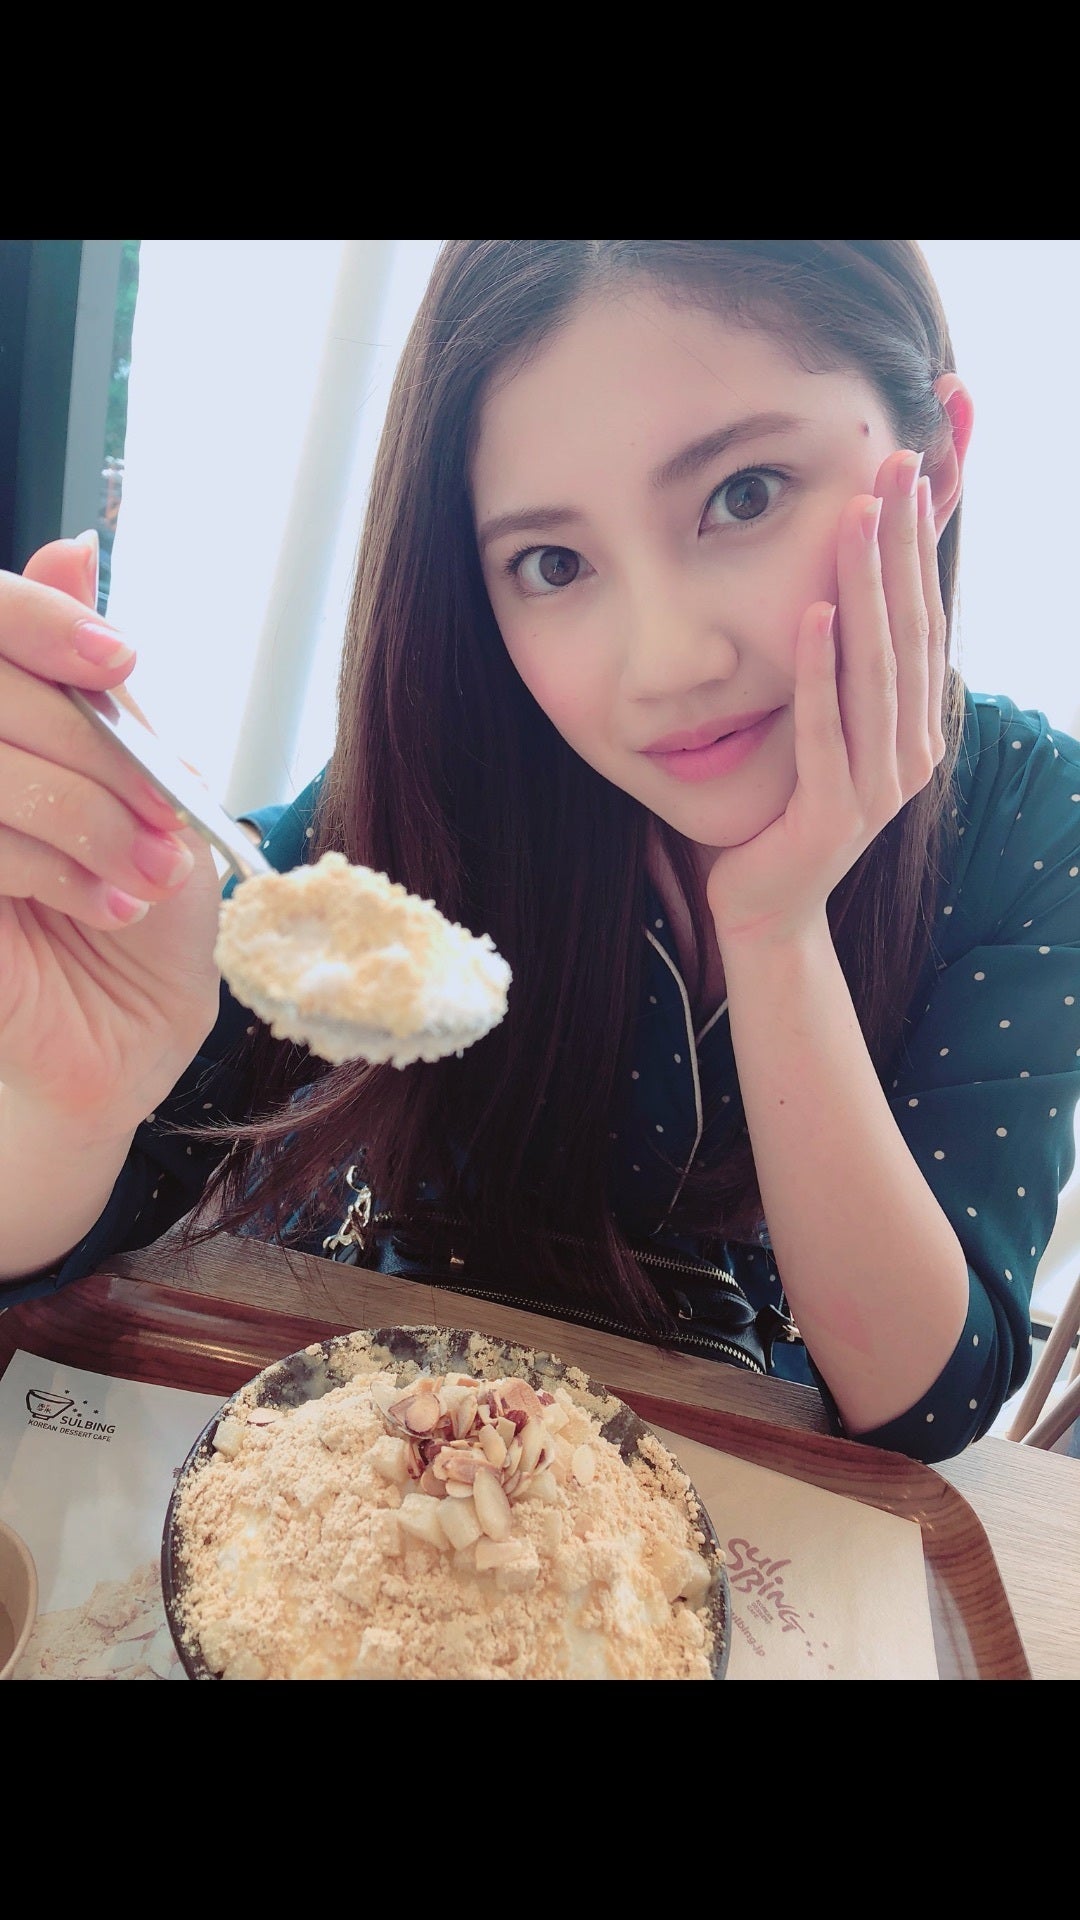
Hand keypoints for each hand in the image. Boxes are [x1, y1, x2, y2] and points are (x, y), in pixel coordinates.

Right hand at [0, 539, 221, 1131]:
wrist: (127, 1033)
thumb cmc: (140, 908)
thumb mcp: (144, 779)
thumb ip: (94, 682)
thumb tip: (71, 551)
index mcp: (2, 712)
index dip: (41, 625)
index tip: (118, 665)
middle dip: (97, 754)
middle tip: (163, 820)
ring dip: (89, 819)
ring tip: (144, 877)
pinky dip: (52, 867)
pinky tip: (99, 904)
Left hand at [706, 449, 944, 952]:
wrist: (766, 910)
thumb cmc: (785, 813)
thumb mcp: (823, 731)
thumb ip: (840, 674)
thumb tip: (845, 593)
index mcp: (913, 730)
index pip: (920, 618)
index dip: (916, 545)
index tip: (907, 471)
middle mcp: (910, 753)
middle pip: (908, 630)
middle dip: (901, 545)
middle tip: (895, 465)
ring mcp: (879, 787)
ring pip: (875, 670)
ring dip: (865, 589)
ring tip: (854, 517)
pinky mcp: (834, 814)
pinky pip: (827, 731)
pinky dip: (820, 672)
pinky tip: (814, 616)